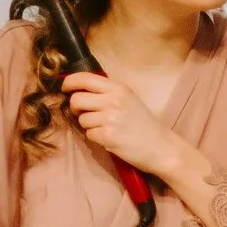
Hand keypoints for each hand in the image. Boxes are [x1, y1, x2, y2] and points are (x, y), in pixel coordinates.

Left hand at [59, 71, 189, 181]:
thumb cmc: (144, 124)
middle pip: (76, 99)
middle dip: (76, 108)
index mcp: (119, 88)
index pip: (84, 78)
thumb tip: (78, 89)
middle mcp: (114, 100)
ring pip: (81, 119)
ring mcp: (110, 118)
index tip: (65, 88)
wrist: (162, 147)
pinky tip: (110, 138)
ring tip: (107, 128)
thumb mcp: (129, 99)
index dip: (69, 82)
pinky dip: (96, 138)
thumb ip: (107, 93)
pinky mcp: (108, 136)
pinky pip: (89, 134)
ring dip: (89, 126)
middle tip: (85, 114)